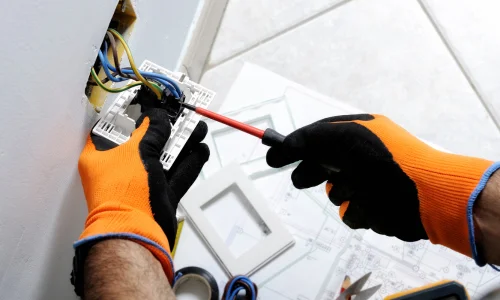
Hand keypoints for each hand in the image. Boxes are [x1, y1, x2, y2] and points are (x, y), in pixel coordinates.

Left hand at [75, 108, 208, 284]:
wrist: (136, 234)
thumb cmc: (125, 192)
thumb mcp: (137, 152)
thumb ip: (151, 131)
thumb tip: (158, 116)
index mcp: (101, 157)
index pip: (113, 128)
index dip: (131, 113)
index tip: (149, 103)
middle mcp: (120, 169)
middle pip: (145, 142)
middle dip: (167, 129)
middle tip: (182, 116)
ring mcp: (141, 184)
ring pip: (165, 158)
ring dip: (182, 144)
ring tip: (199, 129)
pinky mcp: (159, 196)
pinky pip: (176, 176)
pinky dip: (189, 164)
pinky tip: (200, 150)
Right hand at [267, 114, 495, 258]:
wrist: (426, 196)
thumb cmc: (386, 159)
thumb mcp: (341, 137)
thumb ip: (307, 139)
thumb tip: (280, 147)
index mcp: (358, 133)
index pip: (318, 137)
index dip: (295, 145)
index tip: (273, 155)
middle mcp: (362, 157)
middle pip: (322, 165)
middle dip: (311, 172)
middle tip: (303, 179)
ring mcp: (368, 184)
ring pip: (334, 191)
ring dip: (339, 191)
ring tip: (355, 189)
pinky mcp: (373, 209)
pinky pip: (349, 212)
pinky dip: (355, 209)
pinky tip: (369, 204)